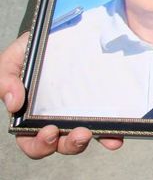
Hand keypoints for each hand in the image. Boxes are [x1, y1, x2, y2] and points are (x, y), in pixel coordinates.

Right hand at [0, 33, 123, 157]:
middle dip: (69, 145)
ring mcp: (76, 114)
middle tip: (80, 134)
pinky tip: (115, 137)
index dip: (40, 144)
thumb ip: (5, 80)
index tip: (50, 132)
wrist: (55, 34)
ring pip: (82, 138)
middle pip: (60, 144)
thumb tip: (14, 104)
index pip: (32, 141)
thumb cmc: (29, 53)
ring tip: (92, 132)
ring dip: (88, 140)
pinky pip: (103, 125)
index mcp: (29, 117)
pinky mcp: (96, 106)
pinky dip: (109, 135)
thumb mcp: (11, 62)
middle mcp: (54, 120)